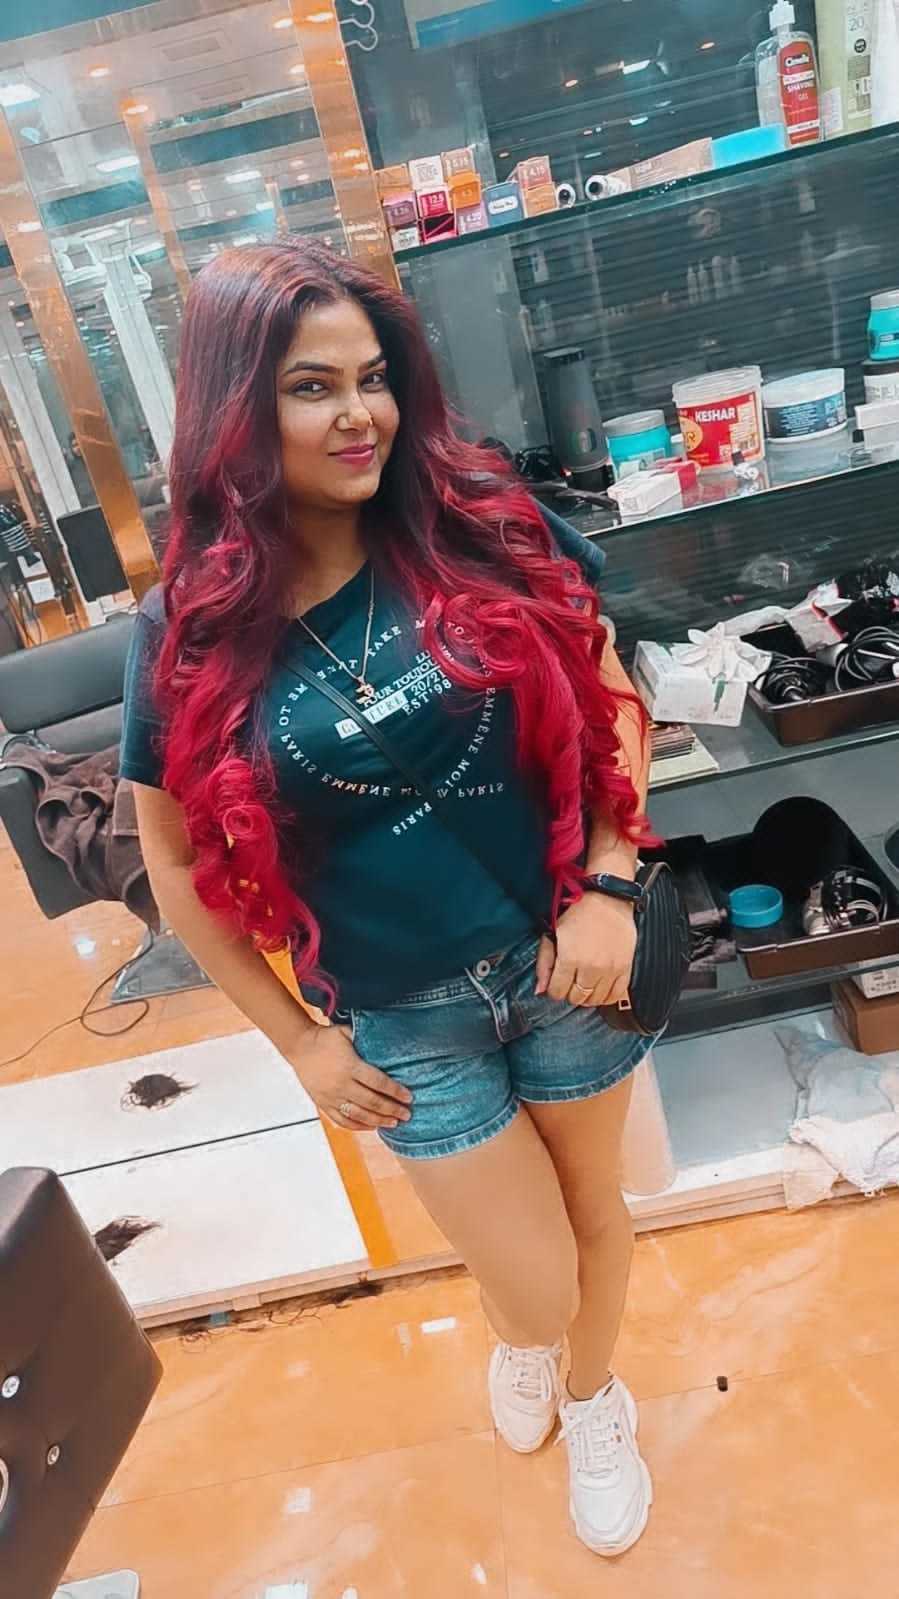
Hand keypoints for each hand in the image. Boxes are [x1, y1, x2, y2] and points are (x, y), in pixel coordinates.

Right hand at [286, 1022, 412, 1131]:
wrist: (300, 1047)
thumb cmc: (326, 1038)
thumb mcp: (346, 1032)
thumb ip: (365, 1038)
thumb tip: (389, 1039)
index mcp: (350, 1066)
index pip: (378, 1083)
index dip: (395, 1091)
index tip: (409, 1097)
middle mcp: (341, 1084)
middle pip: (372, 1102)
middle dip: (392, 1109)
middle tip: (407, 1114)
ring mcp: (332, 1097)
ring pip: (359, 1115)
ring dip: (379, 1121)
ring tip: (394, 1123)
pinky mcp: (323, 1104)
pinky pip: (343, 1120)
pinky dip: (359, 1126)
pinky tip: (372, 1127)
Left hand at [535, 890, 636, 1006]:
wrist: (608, 900)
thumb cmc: (580, 913)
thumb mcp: (553, 934)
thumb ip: (544, 963)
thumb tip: (540, 989)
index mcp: (570, 958)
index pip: (557, 991)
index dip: (554, 989)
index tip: (556, 983)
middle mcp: (591, 967)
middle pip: (576, 998)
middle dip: (569, 992)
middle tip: (570, 981)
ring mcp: (610, 970)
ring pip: (594, 1000)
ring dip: (586, 996)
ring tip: (584, 983)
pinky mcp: (625, 968)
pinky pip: (615, 995)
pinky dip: (606, 997)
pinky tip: (600, 989)